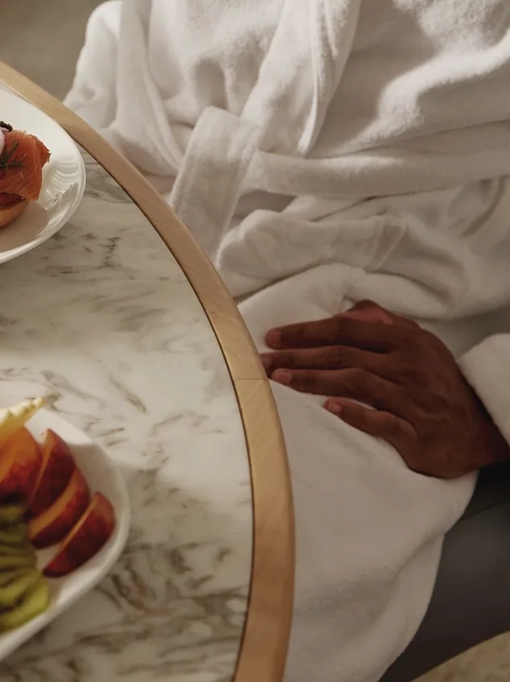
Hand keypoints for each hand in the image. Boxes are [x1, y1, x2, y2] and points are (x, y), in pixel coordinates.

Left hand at [262, 300, 509, 477]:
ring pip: (356, 384)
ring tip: (280, 381)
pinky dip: (355, 414)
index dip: (306, 332)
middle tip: (263, 361)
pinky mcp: (417, 434)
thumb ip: (382, 323)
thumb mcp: (418, 342)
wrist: (481, 426)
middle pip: (343, 355)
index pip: (345, 329)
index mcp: (404, 340)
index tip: (272, 337)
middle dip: (298, 356)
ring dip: (313, 381)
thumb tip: (347, 311)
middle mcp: (407, 366)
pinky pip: (383, 421)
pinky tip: (329, 409)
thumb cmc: (438, 381)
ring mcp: (413, 400)